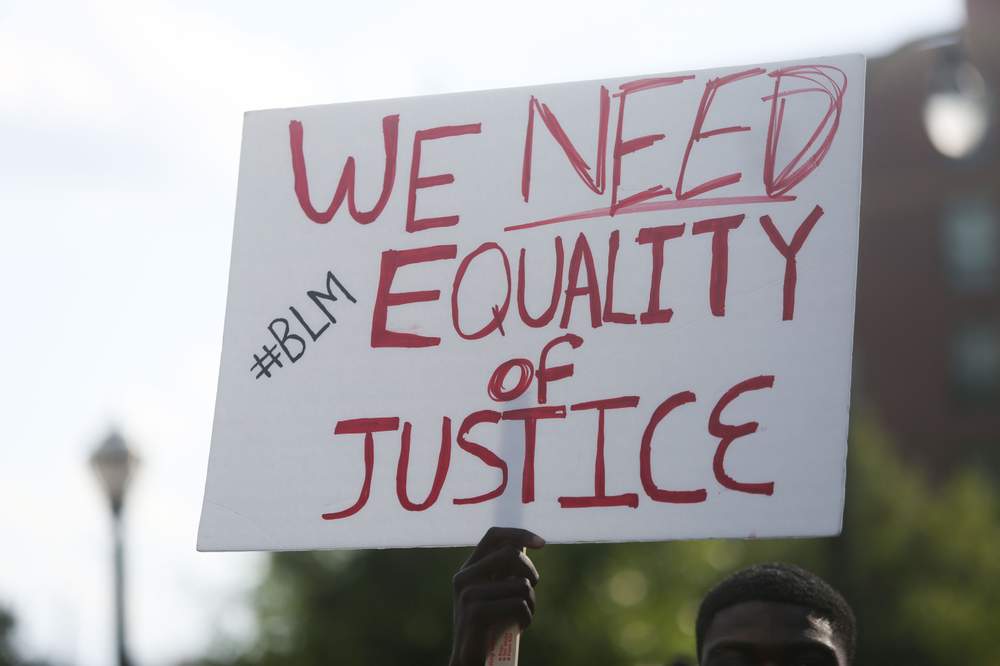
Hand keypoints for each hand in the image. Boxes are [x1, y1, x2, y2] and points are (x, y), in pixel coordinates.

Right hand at [449, 527, 545, 665]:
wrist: (472, 660)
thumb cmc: (491, 625)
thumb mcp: (497, 593)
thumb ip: (505, 571)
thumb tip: (524, 544)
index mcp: (470, 568)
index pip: (494, 535)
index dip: (519, 534)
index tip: (542, 543)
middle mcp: (464, 576)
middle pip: (510, 554)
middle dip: (531, 571)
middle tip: (532, 587)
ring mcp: (467, 594)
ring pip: (519, 584)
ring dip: (531, 602)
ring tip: (525, 615)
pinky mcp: (475, 612)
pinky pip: (517, 604)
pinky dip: (527, 617)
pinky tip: (520, 627)